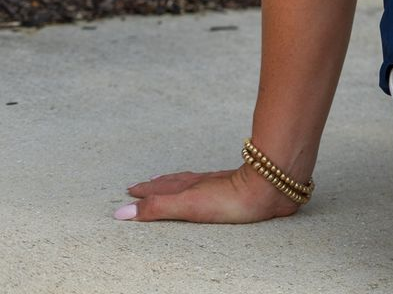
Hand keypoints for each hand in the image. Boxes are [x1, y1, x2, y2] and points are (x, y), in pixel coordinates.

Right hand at [116, 164, 299, 223]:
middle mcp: (202, 183)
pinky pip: (211, 185)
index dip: (145, 192)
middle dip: (158, 186)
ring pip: (193, 181)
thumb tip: (122, 212)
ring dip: (178, 184)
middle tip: (144, 185)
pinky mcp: (238, 187)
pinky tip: (209, 187)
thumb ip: (156, 208)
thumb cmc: (229, 199)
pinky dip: (201, 185)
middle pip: (175, 183)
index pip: (161, 190)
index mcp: (188, 188)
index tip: (130, 190)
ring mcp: (220, 183)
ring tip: (170, 183)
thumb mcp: (187, 205)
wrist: (270, 186)